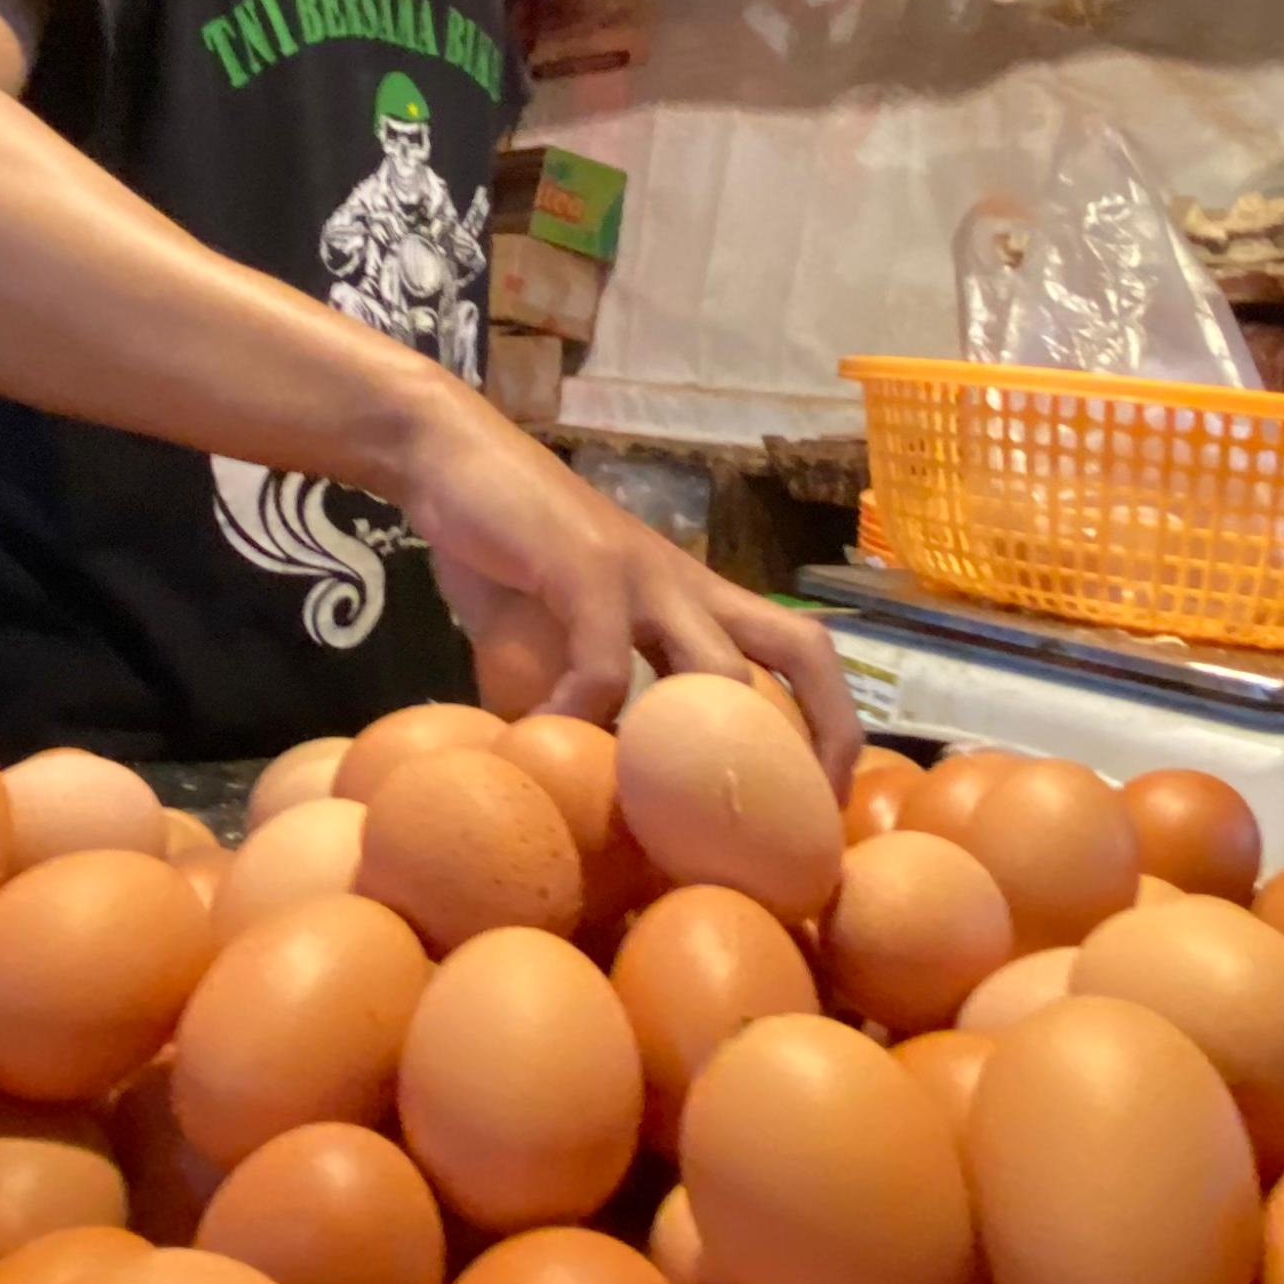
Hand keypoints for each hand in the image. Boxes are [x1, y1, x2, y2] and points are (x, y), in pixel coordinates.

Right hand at [387, 382, 862, 791]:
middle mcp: (690, 587)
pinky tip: (548, 740)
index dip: (830, 726)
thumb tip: (580, 785)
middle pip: (799, 650)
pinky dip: (584, 715)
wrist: (452, 457)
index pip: (801, 654)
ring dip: (702, 750)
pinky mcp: (587, 567)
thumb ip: (582, 698)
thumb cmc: (511, 551)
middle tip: (784, 827)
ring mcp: (645, 575)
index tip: (817, 806)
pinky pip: (606, 662)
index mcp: (696, 600)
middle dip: (816, 739)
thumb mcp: (559, 636)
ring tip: (666, 817)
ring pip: (719, 667)